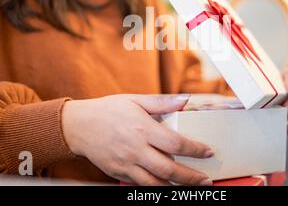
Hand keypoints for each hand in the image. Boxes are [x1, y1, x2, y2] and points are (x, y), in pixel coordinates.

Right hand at [62, 94, 213, 185]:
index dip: (195, 150)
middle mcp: (135, 149)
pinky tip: (167, 185)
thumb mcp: (134, 99)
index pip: (175, 143)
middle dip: (191, 177)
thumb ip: (162, 102)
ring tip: (191, 187)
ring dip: (176, 187)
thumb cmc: (108, 110)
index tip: (208, 152)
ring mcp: (126, 164)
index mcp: (142, 129)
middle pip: (169, 169)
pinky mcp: (118, 173)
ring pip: (155, 183)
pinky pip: (140, 185)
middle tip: (206, 181)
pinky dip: (156, 187)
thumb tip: (185, 100)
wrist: (78, 126)